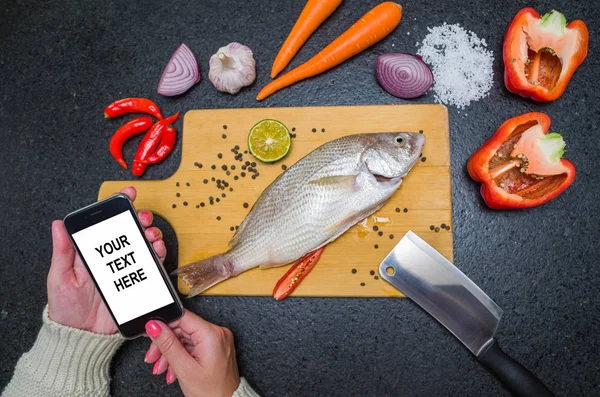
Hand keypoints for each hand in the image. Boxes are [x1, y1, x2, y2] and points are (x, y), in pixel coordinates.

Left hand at [47, 187, 166, 333]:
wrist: (82, 336)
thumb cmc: (66, 307)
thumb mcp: (60, 277)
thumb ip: (63, 251)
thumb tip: (59, 224)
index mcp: (93, 253)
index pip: (108, 225)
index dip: (118, 206)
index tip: (128, 194)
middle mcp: (112, 259)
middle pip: (131, 232)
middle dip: (141, 219)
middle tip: (143, 218)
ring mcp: (126, 271)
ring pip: (144, 246)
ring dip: (152, 236)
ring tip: (151, 235)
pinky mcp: (137, 284)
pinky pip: (151, 266)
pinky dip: (157, 255)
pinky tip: (156, 251)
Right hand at [143, 310, 239, 396]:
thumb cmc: (212, 392)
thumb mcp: (184, 368)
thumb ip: (168, 344)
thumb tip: (155, 326)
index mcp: (212, 334)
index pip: (182, 317)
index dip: (164, 325)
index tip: (151, 333)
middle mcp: (218, 333)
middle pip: (183, 329)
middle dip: (165, 345)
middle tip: (153, 357)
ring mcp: (218, 341)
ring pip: (186, 339)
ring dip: (171, 353)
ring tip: (162, 368)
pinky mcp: (217, 348)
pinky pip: (194, 346)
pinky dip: (182, 356)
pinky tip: (174, 369)